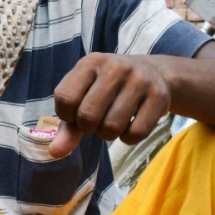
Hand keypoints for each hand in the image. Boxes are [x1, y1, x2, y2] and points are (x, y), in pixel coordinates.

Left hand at [49, 52, 170, 158]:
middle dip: (88, 127)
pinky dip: (127, 138)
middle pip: (88, 116)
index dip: (66, 115)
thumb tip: (54, 152)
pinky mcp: (159, 97)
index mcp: (90, 62)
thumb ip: (67, 124)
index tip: (75, 113)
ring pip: (112, 128)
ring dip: (107, 134)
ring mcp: (139, 81)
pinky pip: (135, 134)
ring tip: (111, 121)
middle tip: (96, 120)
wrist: (152, 72)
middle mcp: (115, 68)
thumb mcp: (84, 95)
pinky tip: (129, 125)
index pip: (65, 98)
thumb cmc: (107, 88)